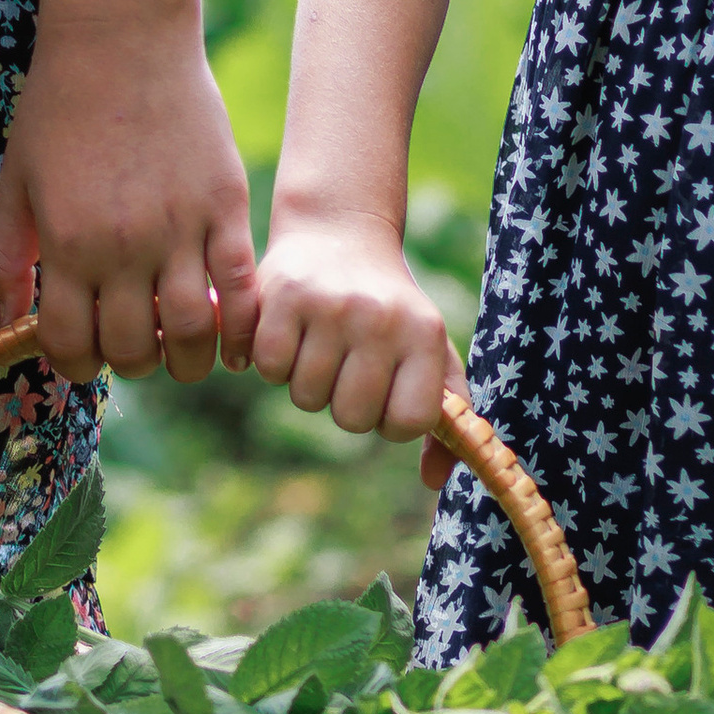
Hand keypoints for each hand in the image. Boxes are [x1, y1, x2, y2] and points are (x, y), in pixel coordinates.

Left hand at [0, 12, 259, 384]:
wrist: (123, 35)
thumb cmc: (60, 104)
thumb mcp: (15, 179)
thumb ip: (6, 255)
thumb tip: (4, 322)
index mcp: (69, 245)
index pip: (72, 347)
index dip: (73, 364)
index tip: (81, 351)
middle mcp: (126, 247)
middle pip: (133, 351)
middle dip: (127, 360)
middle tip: (128, 340)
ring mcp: (182, 229)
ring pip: (190, 336)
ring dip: (184, 359)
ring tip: (178, 345)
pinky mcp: (227, 207)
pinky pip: (240, 292)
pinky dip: (239, 329)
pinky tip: (230, 338)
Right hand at [251, 208, 453, 467]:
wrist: (341, 230)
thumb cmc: (390, 308)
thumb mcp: (428, 349)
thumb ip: (444, 416)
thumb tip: (434, 482)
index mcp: (424, 333)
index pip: (408, 423)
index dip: (391, 420)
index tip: (386, 392)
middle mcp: (381, 318)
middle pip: (351, 419)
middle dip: (345, 402)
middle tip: (348, 364)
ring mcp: (330, 306)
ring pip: (305, 398)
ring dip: (308, 381)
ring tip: (320, 342)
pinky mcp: (284, 295)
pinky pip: (268, 368)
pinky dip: (274, 361)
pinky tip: (291, 332)